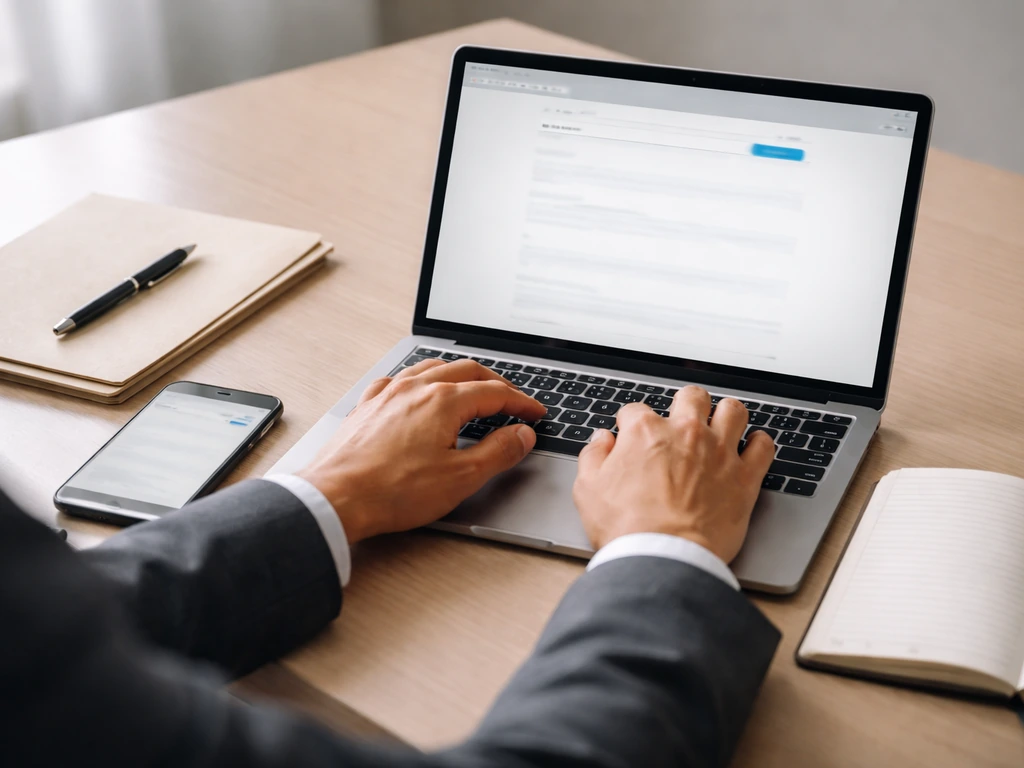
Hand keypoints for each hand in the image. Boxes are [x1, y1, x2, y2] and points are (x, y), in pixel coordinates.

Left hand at [297, 359, 545, 543]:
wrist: (335, 498)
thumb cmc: (392, 491)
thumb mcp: (460, 477)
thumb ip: (498, 452)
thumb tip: (521, 435)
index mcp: (443, 401)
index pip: (495, 393)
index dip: (521, 403)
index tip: (534, 414)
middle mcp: (415, 388)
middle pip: (466, 371)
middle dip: (496, 383)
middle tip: (513, 400)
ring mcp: (388, 394)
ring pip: (432, 368)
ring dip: (459, 375)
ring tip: (473, 386)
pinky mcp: (367, 406)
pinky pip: (399, 380)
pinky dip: (421, 380)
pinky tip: (419, 390)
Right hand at [572, 386, 774, 562]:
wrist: (664, 558)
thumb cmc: (627, 528)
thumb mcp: (588, 490)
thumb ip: (594, 457)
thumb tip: (601, 440)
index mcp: (645, 432)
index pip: (636, 410)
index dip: (631, 423)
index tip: (632, 436)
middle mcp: (685, 434)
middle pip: (692, 397)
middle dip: (685, 404)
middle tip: (682, 420)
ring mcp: (718, 453)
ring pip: (733, 411)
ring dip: (726, 415)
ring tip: (721, 426)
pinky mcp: (744, 478)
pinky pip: (763, 447)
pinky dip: (759, 444)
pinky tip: (751, 448)